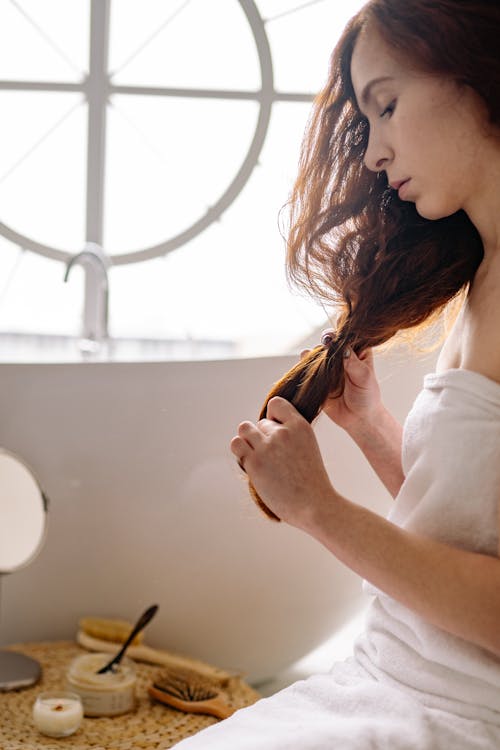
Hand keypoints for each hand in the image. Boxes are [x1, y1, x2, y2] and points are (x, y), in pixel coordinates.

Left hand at [230, 396, 335, 529]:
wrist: (314, 506)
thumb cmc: (311, 482)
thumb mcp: (307, 447)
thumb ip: (290, 434)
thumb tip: (265, 426)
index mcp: (300, 426)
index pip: (276, 404)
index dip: (272, 418)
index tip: (275, 433)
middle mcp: (283, 432)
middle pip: (260, 423)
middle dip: (262, 438)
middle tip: (271, 459)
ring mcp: (267, 446)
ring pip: (244, 429)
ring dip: (248, 442)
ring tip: (258, 458)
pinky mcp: (254, 462)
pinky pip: (236, 445)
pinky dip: (240, 453)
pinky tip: (251, 465)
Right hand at [313, 336, 383, 434]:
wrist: (358, 419)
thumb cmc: (367, 397)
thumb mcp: (364, 378)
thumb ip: (353, 362)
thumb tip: (342, 347)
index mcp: (357, 351)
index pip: (346, 335)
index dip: (338, 334)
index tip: (331, 338)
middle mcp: (341, 356)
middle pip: (328, 342)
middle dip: (323, 344)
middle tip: (323, 350)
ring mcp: (328, 366)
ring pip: (316, 354)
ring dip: (313, 355)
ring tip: (314, 360)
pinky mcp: (317, 378)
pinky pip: (307, 369)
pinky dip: (304, 367)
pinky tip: (307, 369)